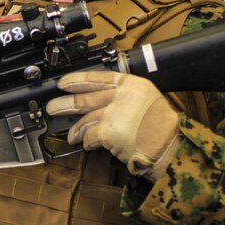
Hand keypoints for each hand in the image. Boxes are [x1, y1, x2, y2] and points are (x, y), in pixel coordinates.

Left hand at [45, 71, 181, 178]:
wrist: (170, 147)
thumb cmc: (164, 129)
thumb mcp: (149, 102)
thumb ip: (127, 99)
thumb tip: (104, 104)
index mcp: (133, 85)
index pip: (100, 77)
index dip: (78, 79)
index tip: (64, 82)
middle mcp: (121, 95)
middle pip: (86, 97)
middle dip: (66, 104)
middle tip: (53, 107)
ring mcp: (113, 112)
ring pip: (85, 118)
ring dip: (76, 129)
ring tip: (71, 135)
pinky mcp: (107, 131)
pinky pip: (90, 136)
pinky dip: (87, 142)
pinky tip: (87, 145)